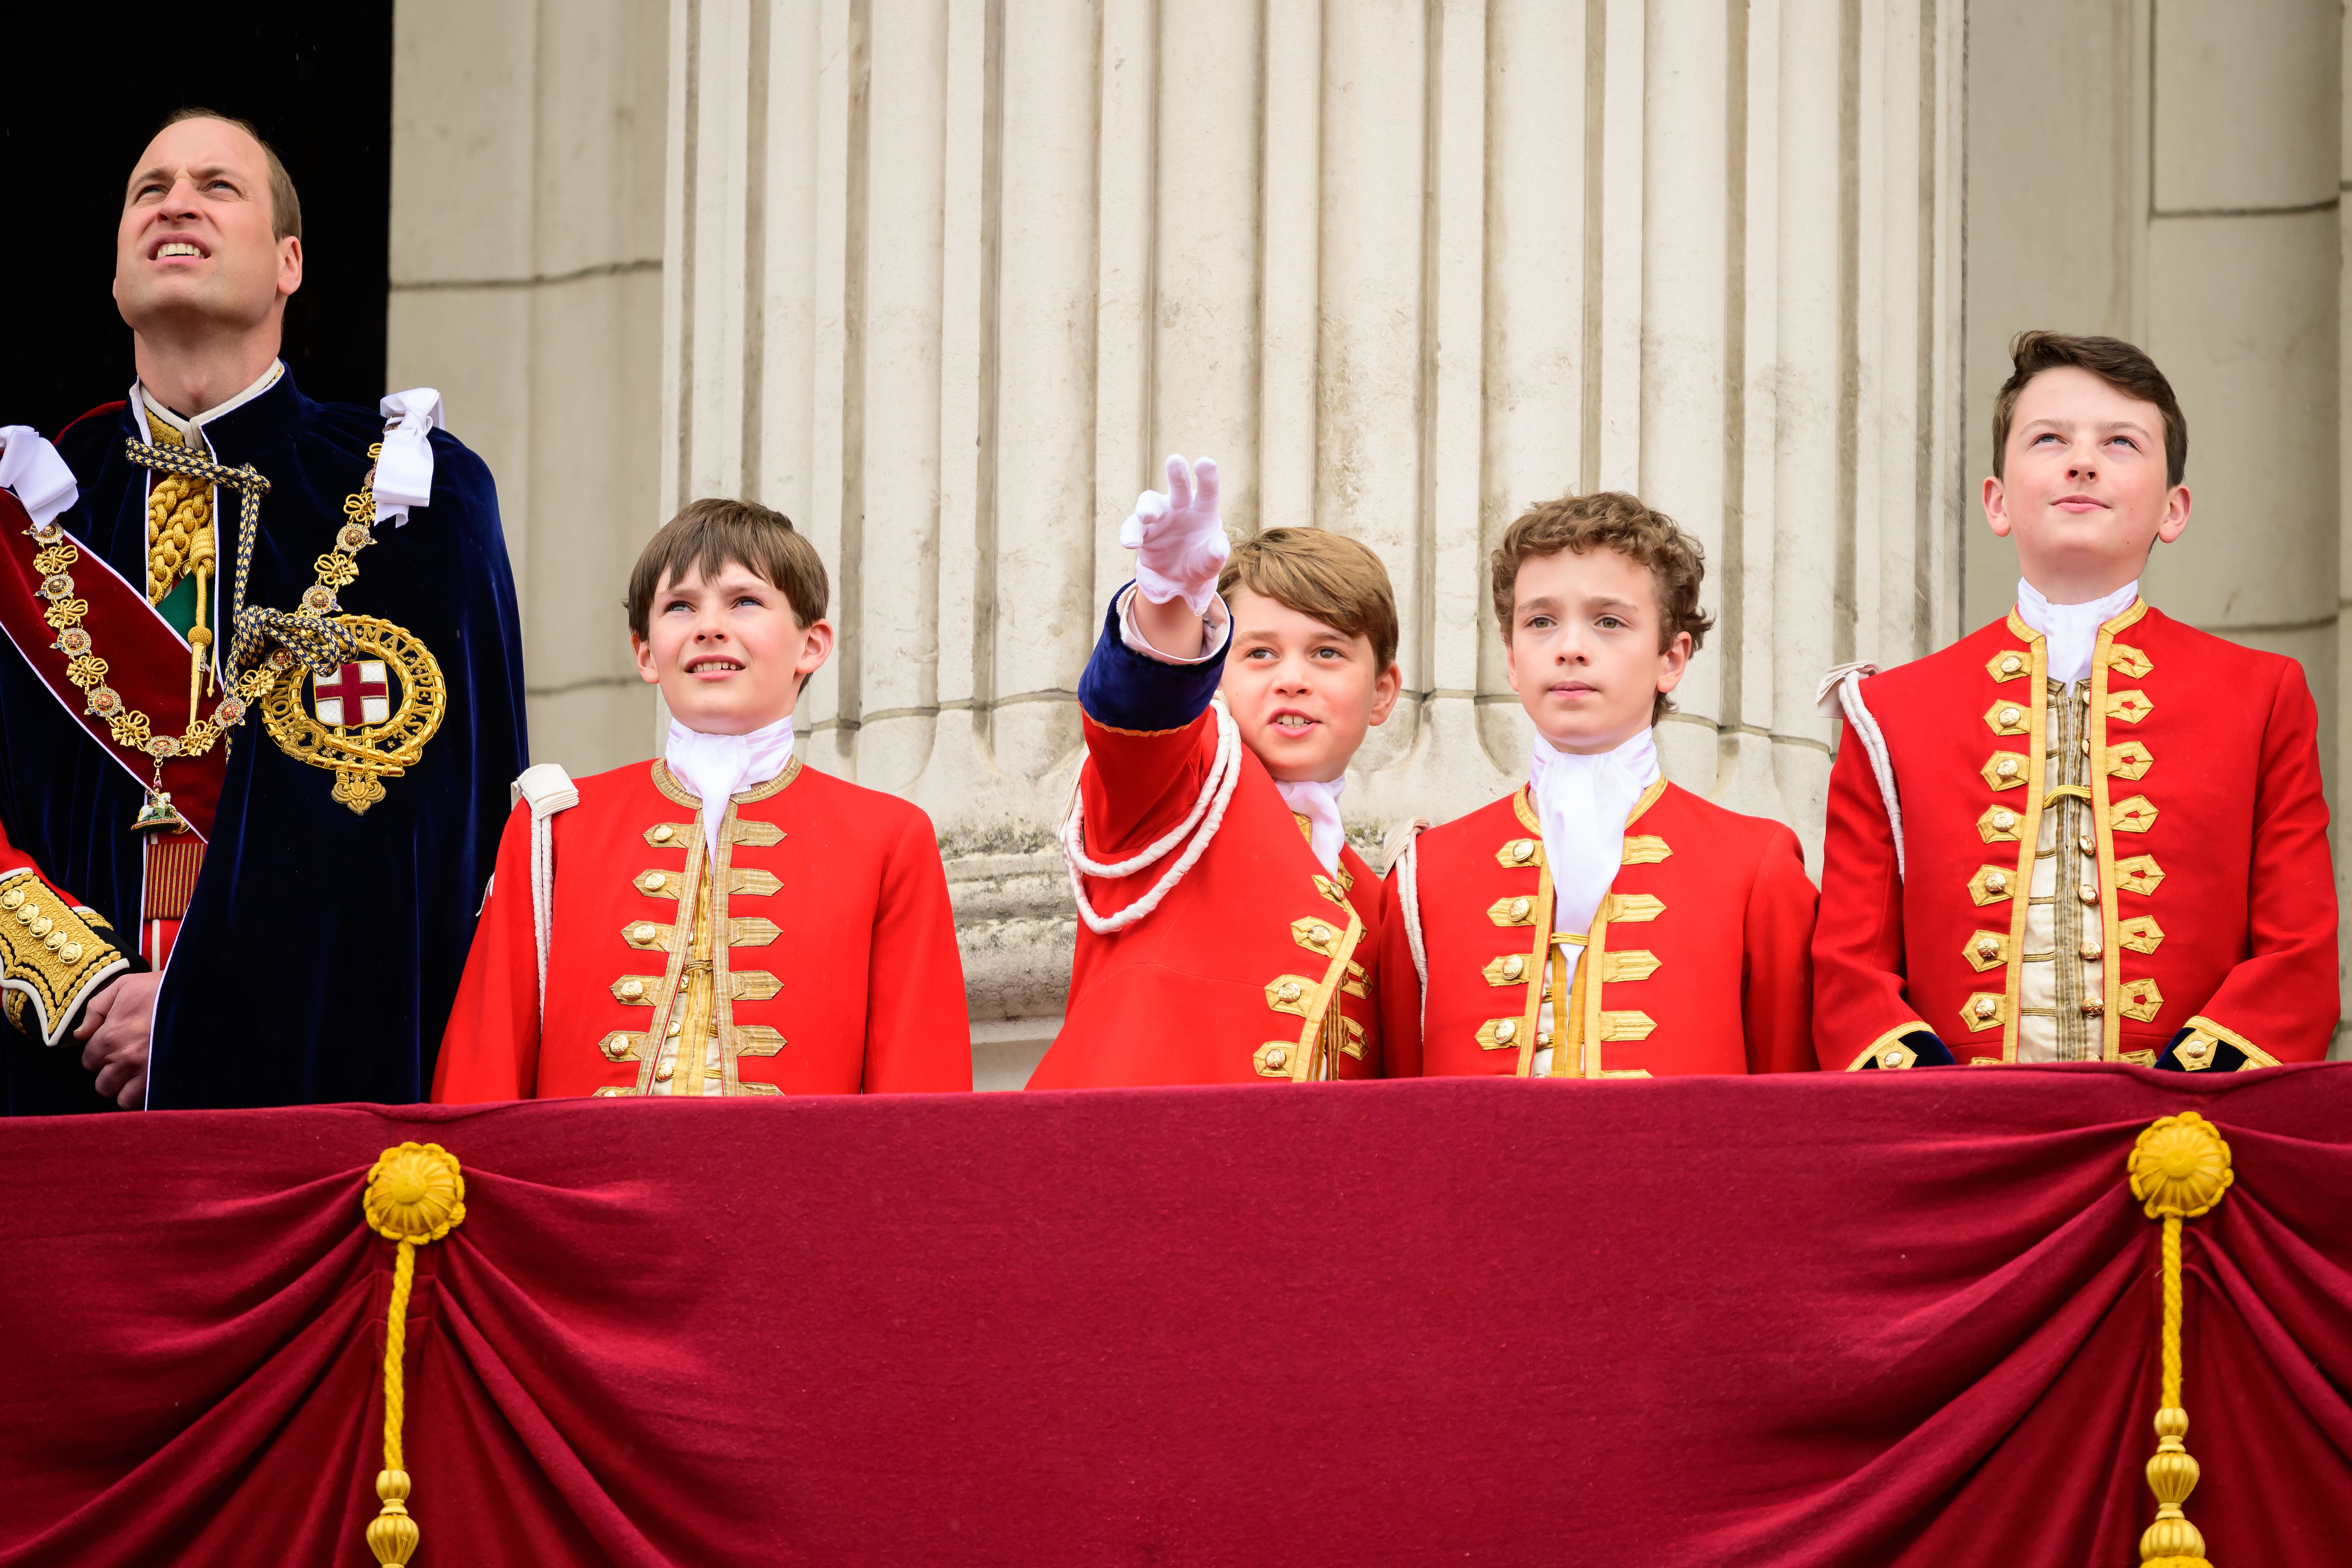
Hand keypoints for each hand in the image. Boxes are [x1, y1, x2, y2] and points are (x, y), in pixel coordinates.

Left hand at [75, 972, 160, 1108]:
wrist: (201, 994)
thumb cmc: (161, 988)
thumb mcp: (124, 986)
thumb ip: (95, 1008)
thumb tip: (79, 1034)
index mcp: (110, 1036)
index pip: (88, 1061)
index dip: (99, 1055)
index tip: (112, 1048)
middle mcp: (124, 1059)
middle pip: (103, 1085)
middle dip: (111, 1076)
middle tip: (125, 1063)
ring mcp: (147, 1072)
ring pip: (124, 1099)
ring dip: (128, 1090)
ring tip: (138, 1076)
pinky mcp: (166, 1079)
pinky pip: (148, 1102)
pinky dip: (147, 1096)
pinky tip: (152, 1081)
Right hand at [1120, 454, 1229, 612]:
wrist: (1176, 580)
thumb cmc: (1199, 564)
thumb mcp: (1209, 564)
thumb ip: (1214, 556)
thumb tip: (1219, 546)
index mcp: (1203, 511)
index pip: (1208, 492)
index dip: (1207, 476)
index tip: (1205, 462)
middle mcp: (1180, 507)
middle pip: (1178, 486)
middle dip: (1177, 474)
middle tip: (1175, 461)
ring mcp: (1158, 517)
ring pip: (1150, 502)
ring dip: (1147, 506)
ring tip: (1147, 517)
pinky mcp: (1141, 530)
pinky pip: (1132, 527)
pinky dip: (1130, 533)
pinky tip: (1131, 544)